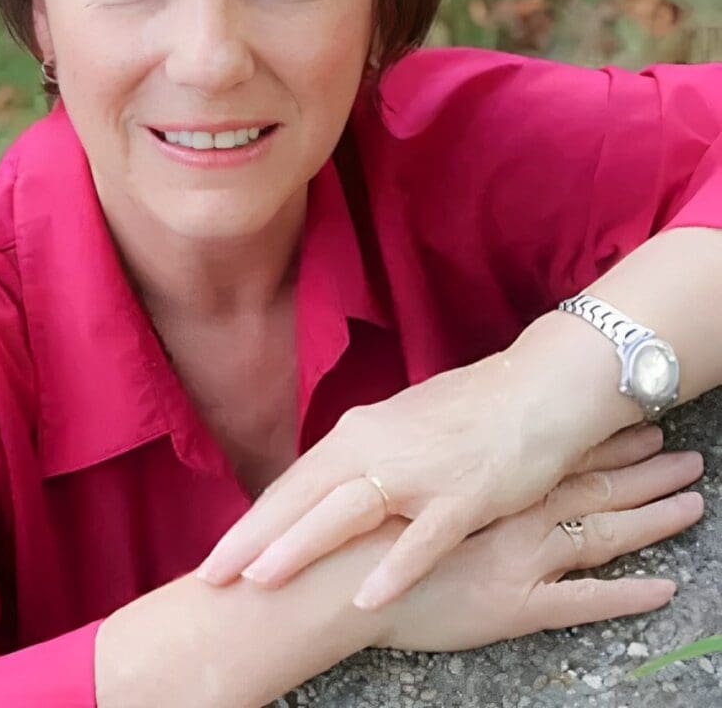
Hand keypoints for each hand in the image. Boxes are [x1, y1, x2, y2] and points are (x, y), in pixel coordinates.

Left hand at [197, 346, 633, 608]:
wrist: (538, 389)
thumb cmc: (469, 412)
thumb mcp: (402, 429)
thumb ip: (365, 459)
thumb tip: (329, 490)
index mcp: (360, 432)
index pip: (294, 482)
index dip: (254, 520)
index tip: (218, 553)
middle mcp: (378, 447)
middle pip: (304, 496)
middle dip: (254, 538)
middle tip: (211, 575)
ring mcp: (420, 471)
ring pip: (347, 512)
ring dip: (301, 546)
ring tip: (261, 581)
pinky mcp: (464, 495)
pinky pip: (424, 538)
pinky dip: (394, 567)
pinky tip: (368, 599)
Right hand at [375, 431, 704, 651]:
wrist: (340, 577)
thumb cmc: (362, 531)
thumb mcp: (395, 482)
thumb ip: (429, 469)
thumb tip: (443, 450)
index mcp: (484, 480)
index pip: (555, 454)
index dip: (599, 440)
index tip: (638, 423)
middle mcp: (511, 510)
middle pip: (588, 484)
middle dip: (641, 468)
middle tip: (686, 456)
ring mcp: (520, 556)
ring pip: (599, 532)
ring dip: (650, 518)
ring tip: (693, 502)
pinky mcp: (517, 605)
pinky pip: (582, 602)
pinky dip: (627, 597)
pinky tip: (664, 591)